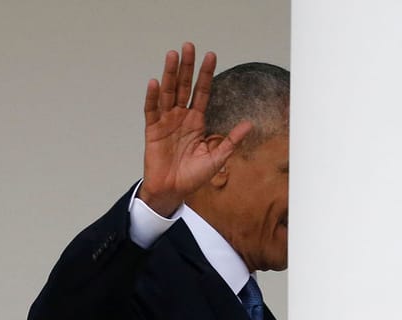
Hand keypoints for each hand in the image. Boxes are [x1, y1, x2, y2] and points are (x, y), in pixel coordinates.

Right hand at [139, 42, 252, 216]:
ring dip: (169, 74)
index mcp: (197, 121)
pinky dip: (152, 97)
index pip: (202, 92)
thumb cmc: (194, 176)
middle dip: (186, 66)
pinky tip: (155, 82)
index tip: (211, 55)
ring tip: (172, 55)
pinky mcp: (152, 130)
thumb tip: (250, 124)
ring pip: (167, 93)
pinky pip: (152, 111)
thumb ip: (231, 140)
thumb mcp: (217, 158)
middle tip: (189, 46)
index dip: (206, 74)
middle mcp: (181, 117)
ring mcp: (166, 122)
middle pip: (183, 86)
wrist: (173, 191)